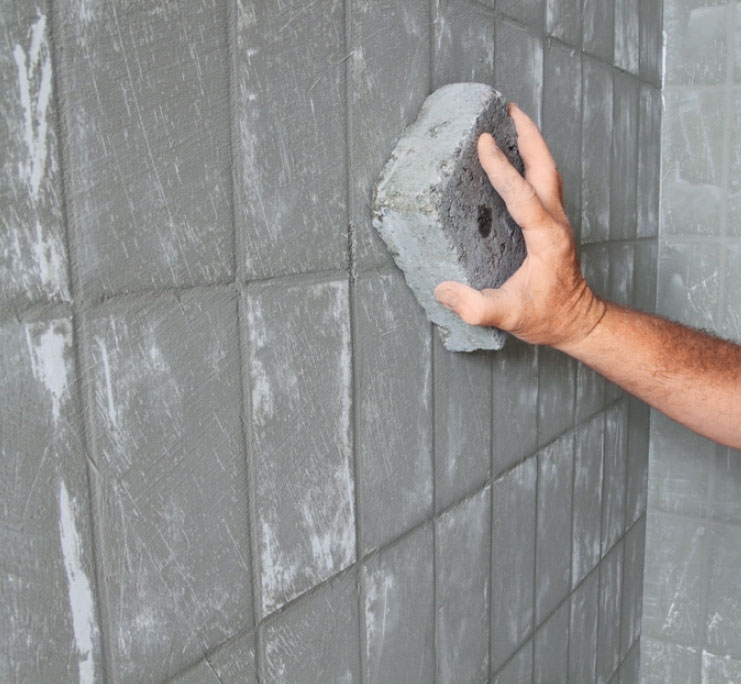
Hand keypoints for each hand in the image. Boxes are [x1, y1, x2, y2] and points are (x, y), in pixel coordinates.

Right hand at [433, 104, 605, 350]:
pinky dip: (531, 163)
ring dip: (532, 144)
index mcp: (546, 238)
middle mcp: (556, 223)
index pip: (521, 194)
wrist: (578, 322)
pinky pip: (543, 184)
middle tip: (507, 109)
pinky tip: (516, 162)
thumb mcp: (509, 316)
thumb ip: (476, 307)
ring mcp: (557, 222)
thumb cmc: (549, 317)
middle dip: (528, 135)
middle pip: (546, 167)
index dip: (501, 168)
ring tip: (511, 122)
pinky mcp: (553, 226)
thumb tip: (443, 290)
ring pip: (548, 171)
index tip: (482, 142)